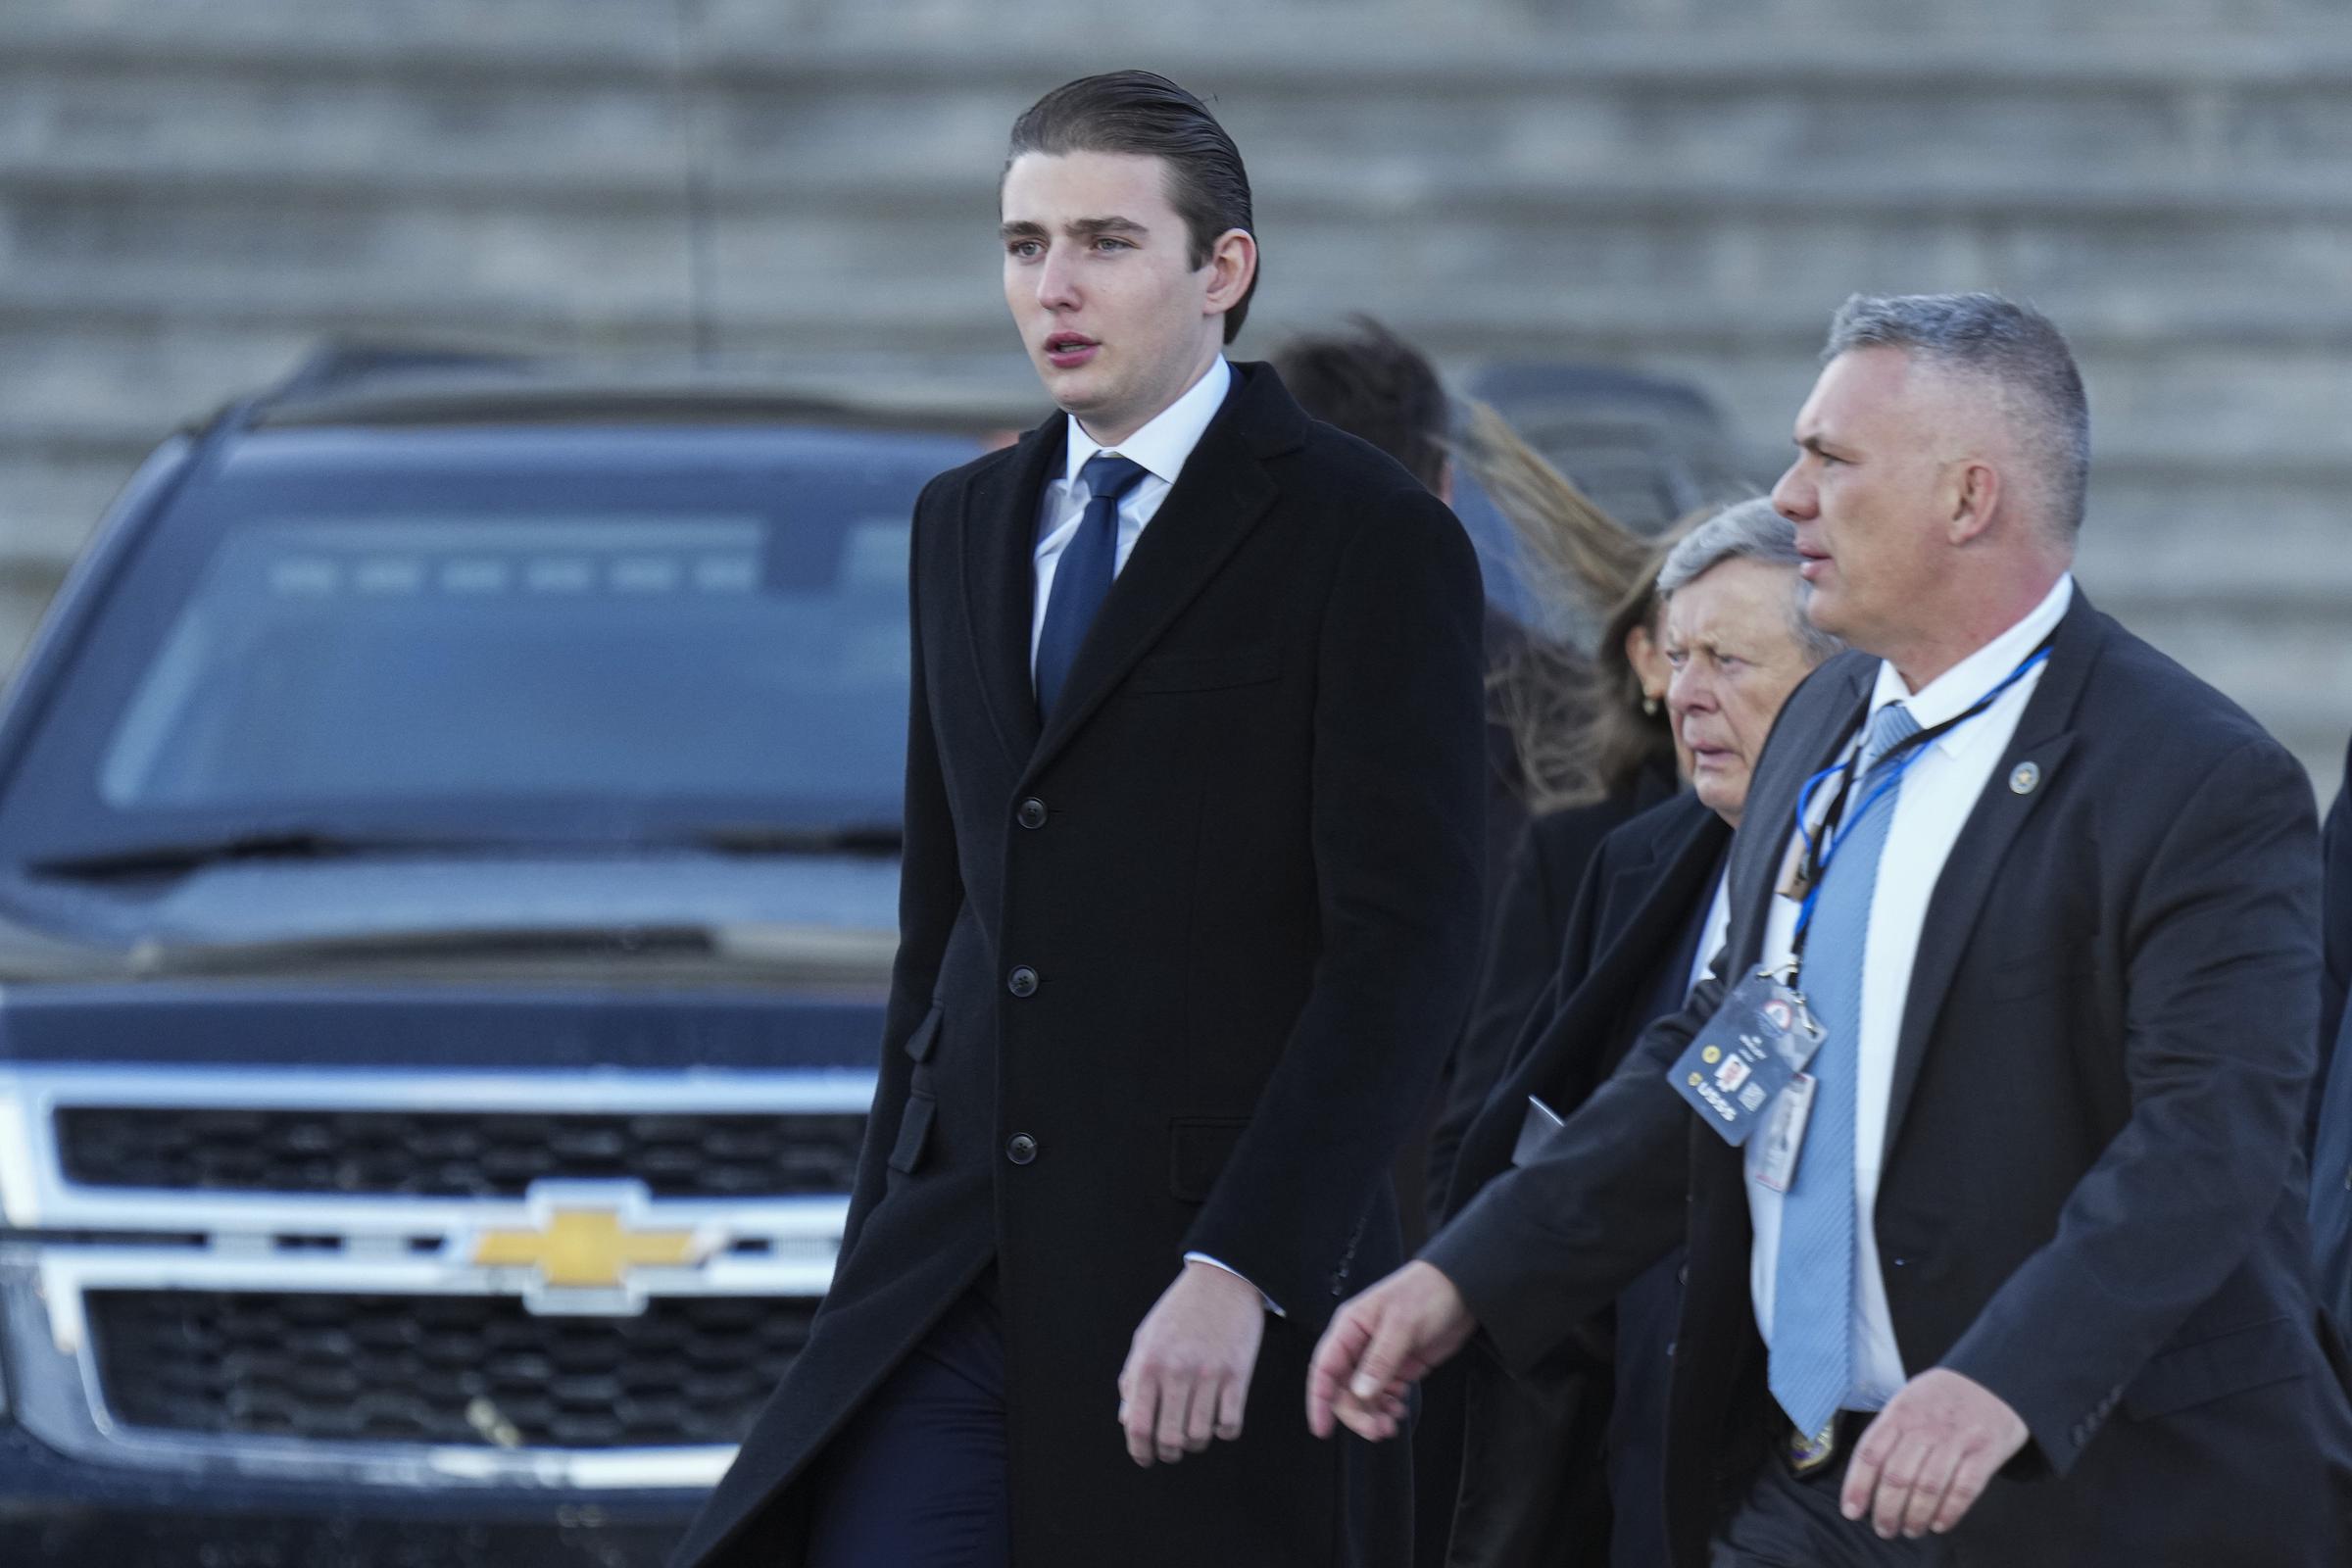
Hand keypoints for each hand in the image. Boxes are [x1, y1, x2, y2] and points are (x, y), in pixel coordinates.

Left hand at [1117, 1261, 1265, 1465]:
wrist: (1224, 1280)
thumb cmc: (1180, 1311)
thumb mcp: (1147, 1337)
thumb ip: (1133, 1378)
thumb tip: (1127, 1420)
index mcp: (1149, 1362)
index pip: (1137, 1423)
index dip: (1138, 1449)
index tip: (1145, 1457)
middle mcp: (1176, 1371)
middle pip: (1169, 1438)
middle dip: (1169, 1453)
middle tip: (1172, 1450)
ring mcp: (1209, 1374)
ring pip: (1200, 1435)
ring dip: (1196, 1442)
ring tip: (1195, 1431)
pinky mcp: (1238, 1374)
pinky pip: (1230, 1424)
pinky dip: (1224, 1430)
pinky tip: (1220, 1418)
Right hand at [1305, 1261, 1475, 1441]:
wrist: (1463, 1289)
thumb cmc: (1427, 1293)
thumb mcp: (1402, 1325)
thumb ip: (1380, 1360)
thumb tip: (1359, 1393)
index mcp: (1349, 1328)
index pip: (1324, 1368)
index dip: (1319, 1399)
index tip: (1322, 1429)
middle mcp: (1359, 1345)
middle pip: (1343, 1389)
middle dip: (1356, 1413)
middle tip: (1377, 1429)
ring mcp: (1378, 1358)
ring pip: (1363, 1396)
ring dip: (1373, 1414)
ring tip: (1391, 1425)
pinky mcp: (1399, 1367)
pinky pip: (1384, 1394)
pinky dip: (1388, 1407)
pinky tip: (1400, 1410)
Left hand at [1841, 1367, 2028, 1538]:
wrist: (1993, 1380)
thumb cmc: (1941, 1398)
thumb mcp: (1907, 1401)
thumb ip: (1888, 1433)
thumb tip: (1864, 1478)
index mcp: (1900, 1413)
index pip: (1870, 1453)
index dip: (1857, 1486)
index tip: (1851, 1512)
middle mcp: (1925, 1426)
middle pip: (1898, 1475)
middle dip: (1886, 1510)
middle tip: (1884, 1529)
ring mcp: (1956, 1440)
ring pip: (1928, 1487)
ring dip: (1916, 1517)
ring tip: (1910, 1530)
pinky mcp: (1985, 1452)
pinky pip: (1964, 1489)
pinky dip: (1949, 1512)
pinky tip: (1939, 1524)